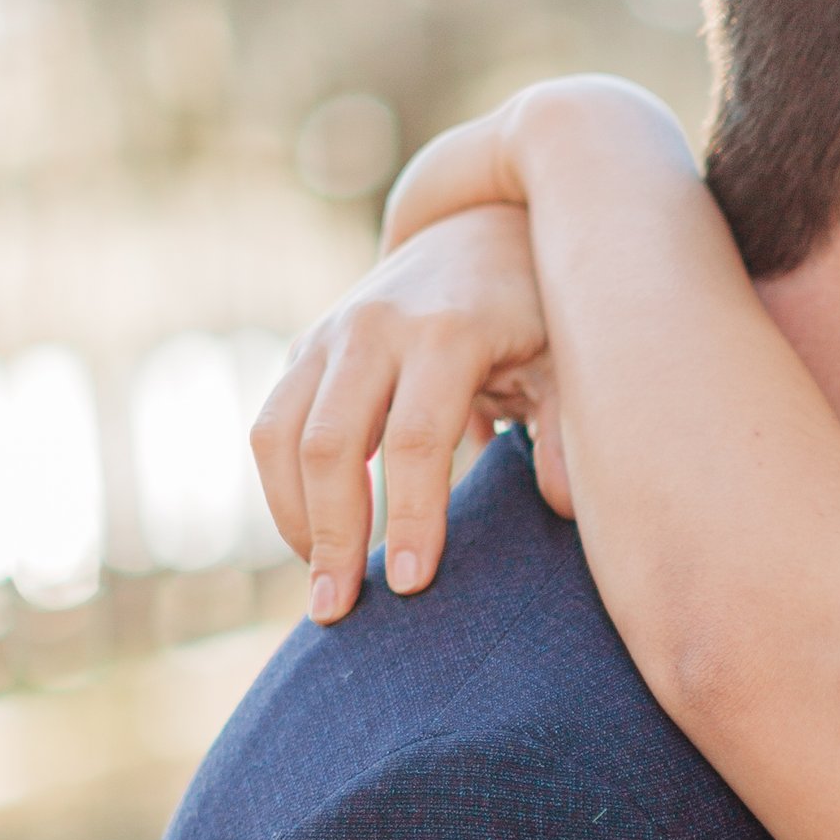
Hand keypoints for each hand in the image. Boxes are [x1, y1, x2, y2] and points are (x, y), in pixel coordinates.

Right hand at [253, 199, 560, 621]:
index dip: (411, 516)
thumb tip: (563, 507)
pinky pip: (269, 425)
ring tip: (321, 589)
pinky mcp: (305, 349)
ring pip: (278, 434)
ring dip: (292, 519)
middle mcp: (375, 327)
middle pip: (330, 443)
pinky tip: (313, 541)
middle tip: (339, 612)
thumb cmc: (538, 312)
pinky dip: (282, 490)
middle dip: (332, 534)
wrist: (481, 227)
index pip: (416, 439)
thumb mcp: (570, 362)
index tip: (412, 584)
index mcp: (447, 331)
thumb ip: (566, 432)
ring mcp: (330, 334)